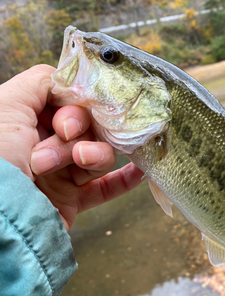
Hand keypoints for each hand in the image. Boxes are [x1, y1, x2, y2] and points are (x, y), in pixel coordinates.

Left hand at [0, 65, 142, 230]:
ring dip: (92, 155)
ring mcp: (59, 173)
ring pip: (97, 154)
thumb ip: (40, 81)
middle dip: (77, 131)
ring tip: (77, 162)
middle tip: (64, 136)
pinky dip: (126, 179)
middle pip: (85, 127)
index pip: (67, 103)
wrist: (1, 216)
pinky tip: (140, 170)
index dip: (74, 106)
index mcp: (27, 122)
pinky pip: (106, 188)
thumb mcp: (7, 104)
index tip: (65, 115)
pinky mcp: (72, 200)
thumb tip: (69, 78)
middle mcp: (43, 145)